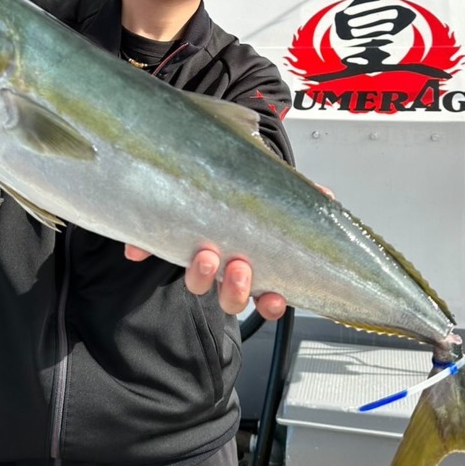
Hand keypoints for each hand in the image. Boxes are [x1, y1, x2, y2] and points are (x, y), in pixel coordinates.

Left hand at [123, 182, 335, 318]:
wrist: (211, 161)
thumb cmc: (251, 188)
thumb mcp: (282, 192)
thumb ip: (305, 195)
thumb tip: (326, 196)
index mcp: (257, 261)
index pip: (266, 297)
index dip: (270, 304)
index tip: (272, 297)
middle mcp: (227, 267)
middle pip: (231, 298)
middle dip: (235, 288)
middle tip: (238, 267)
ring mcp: (199, 256)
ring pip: (200, 284)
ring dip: (202, 276)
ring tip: (206, 255)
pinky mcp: (169, 239)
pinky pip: (154, 248)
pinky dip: (143, 247)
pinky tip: (138, 248)